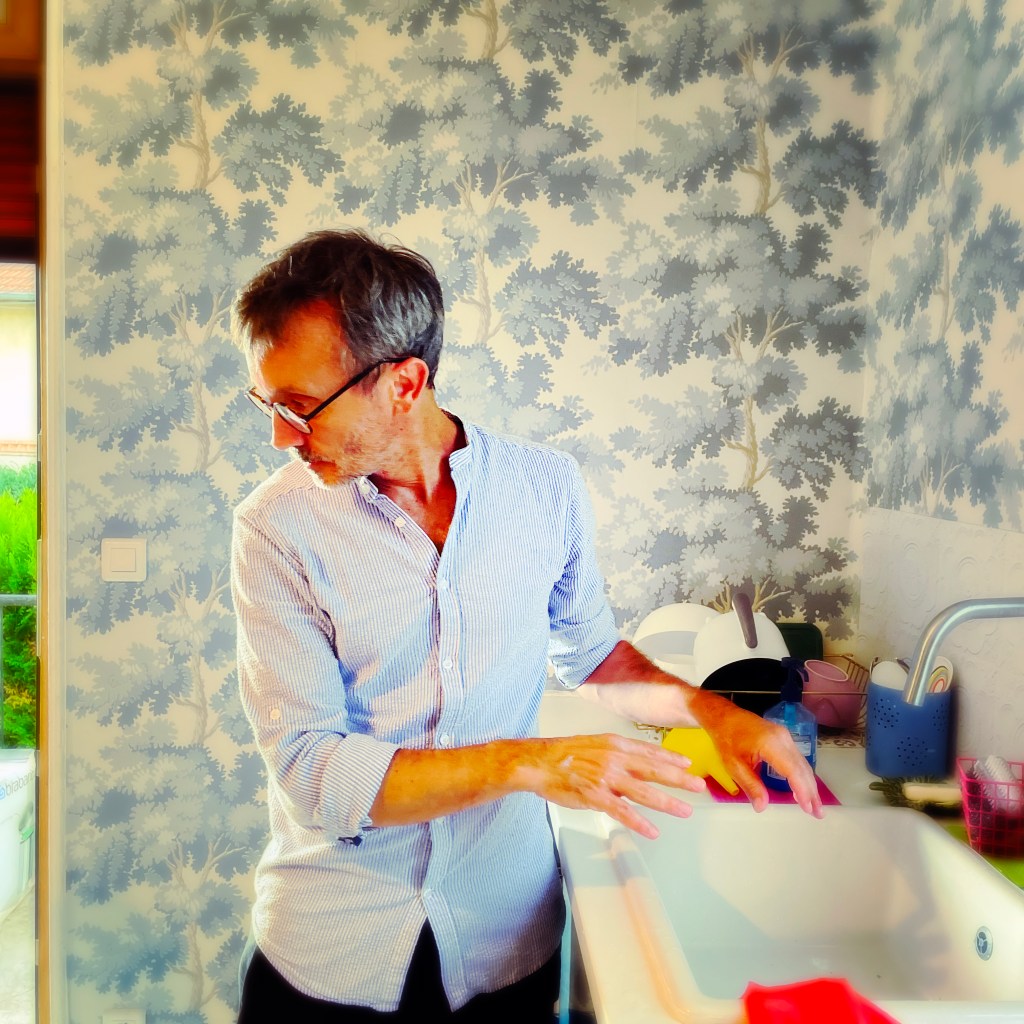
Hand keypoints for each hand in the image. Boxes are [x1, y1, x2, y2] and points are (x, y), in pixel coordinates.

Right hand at [520, 733, 705, 838]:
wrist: (540, 762)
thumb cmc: (565, 754)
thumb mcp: (595, 744)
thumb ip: (616, 753)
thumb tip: (635, 762)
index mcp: (615, 744)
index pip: (649, 751)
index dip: (670, 758)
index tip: (687, 764)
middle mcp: (615, 759)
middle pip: (653, 770)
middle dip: (679, 779)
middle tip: (699, 786)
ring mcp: (606, 778)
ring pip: (644, 792)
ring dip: (667, 802)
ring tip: (685, 810)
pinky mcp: (596, 796)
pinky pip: (622, 811)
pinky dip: (639, 822)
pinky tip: (652, 831)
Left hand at [692, 692, 823, 817]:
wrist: (724, 716)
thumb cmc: (726, 738)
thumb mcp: (734, 765)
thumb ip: (751, 786)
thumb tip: (762, 806)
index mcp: (770, 744)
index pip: (792, 771)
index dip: (802, 791)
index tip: (808, 808)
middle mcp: (782, 738)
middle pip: (802, 768)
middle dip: (811, 792)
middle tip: (817, 813)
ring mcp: (784, 736)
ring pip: (802, 764)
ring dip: (809, 785)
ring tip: (814, 805)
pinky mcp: (783, 737)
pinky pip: (797, 758)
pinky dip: (802, 775)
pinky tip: (802, 788)